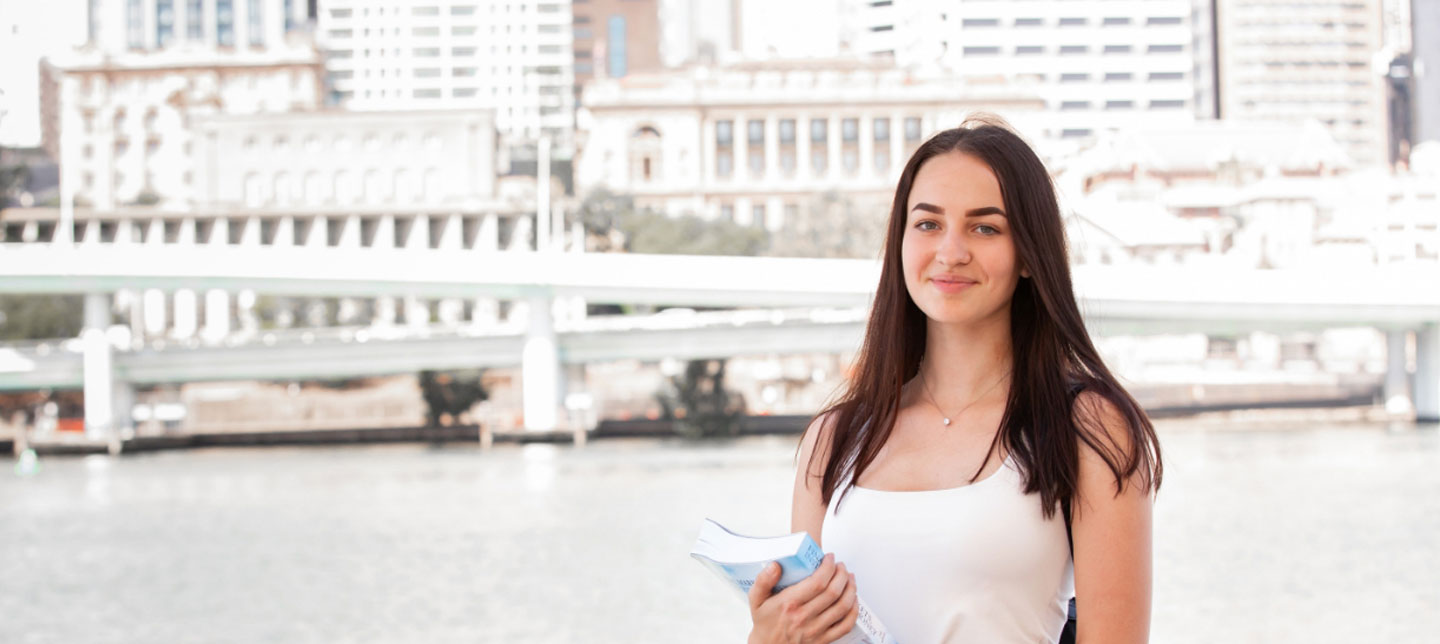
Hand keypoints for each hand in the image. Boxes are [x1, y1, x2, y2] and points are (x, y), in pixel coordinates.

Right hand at [746, 553, 860, 643]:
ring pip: (842, 607)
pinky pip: (845, 625)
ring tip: (849, 578)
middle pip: (833, 592)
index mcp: (790, 604)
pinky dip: (853, 611)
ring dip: (850, 589)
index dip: (828, 567)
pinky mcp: (823, 639)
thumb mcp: (756, 599)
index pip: (817, 582)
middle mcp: (804, 617)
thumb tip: (775, 565)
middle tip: (841, 566)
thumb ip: (763, 580)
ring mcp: (816, 630)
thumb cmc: (765, 623)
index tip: (829, 558)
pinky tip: (853, 600)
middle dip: (841, 574)